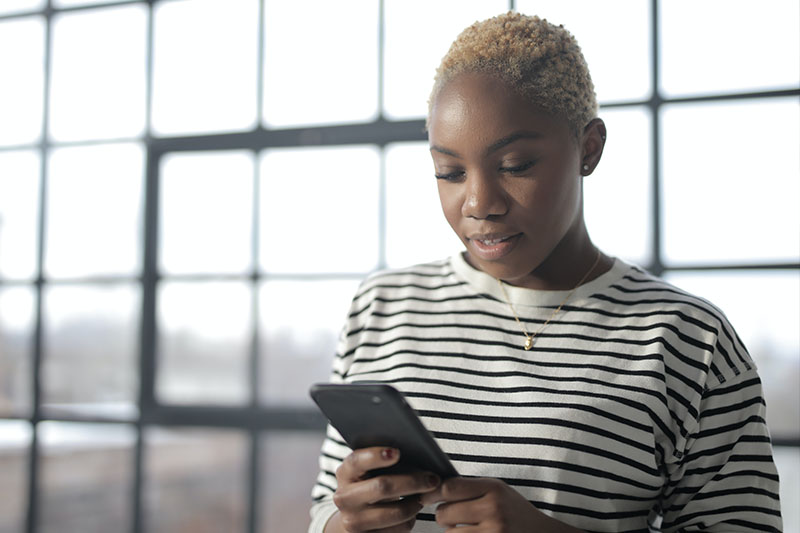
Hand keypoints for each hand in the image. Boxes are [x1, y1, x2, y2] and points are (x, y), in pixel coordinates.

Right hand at [325, 447, 440, 532]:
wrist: (355, 518)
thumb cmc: (370, 486)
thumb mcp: (370, 471)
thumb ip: (385, 460)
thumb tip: (418, 454)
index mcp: (345, 473)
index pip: (357, 461)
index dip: (376, 455)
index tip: (397, 452)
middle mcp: (345, 497)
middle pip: (382, 486)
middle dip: (413, 481)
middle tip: (433, 479)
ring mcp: (353, 520)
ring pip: (395, 512)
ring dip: (415, 503)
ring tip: (424, 496)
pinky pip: (399, 529)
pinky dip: (411, 520)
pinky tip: (412, 511)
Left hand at [421, 477, 583, 532]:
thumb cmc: (514, 510)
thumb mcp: (498, 490)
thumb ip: (471, 488)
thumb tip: (433, 488)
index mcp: (493, 488)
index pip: (450, 488)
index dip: (432, 493)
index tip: (426, 497)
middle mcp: (493, 509)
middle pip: (444, 512)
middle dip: (442, 516)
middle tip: (449, 516)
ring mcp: (494, 532)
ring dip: (451, 532)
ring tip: (463, 527)